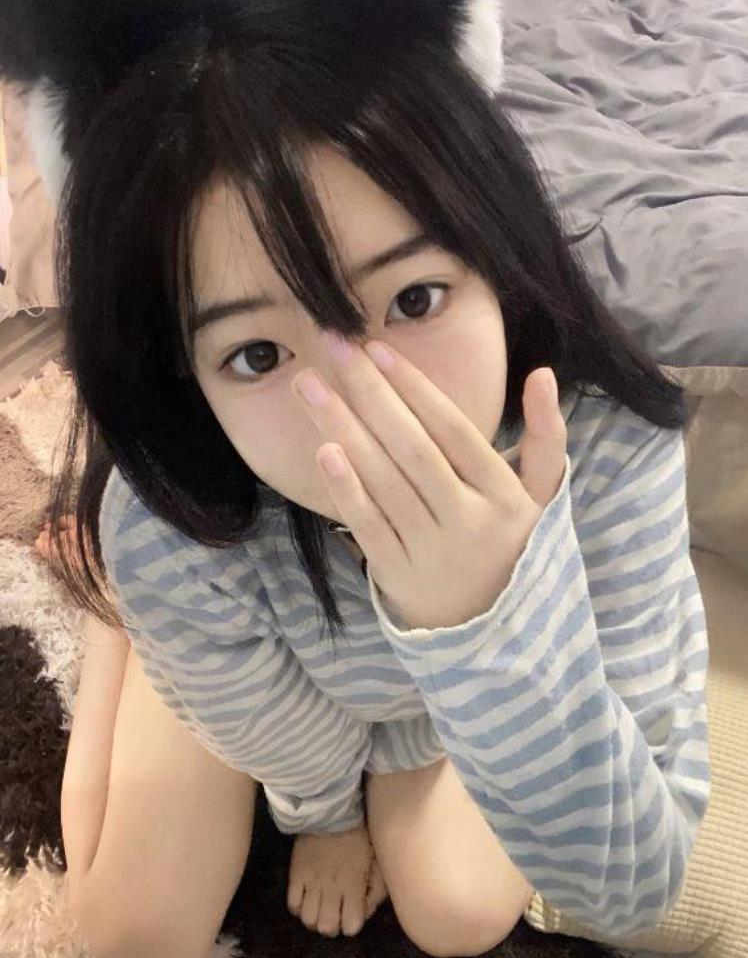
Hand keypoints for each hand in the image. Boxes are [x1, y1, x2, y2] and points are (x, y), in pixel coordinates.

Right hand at [287, 822, 387, 937]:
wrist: (330, 812)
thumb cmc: (358, 835)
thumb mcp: (375, 860)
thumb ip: (376, 887)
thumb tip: (367, 909)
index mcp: (353, 885)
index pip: (351, 926)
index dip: (352, 924)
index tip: (352, 913)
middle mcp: (332, 889)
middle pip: (327, 927)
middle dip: (332, 925)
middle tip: (334, 913)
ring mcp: (312, 883)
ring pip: (308, 920)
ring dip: (314, 918)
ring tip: (318, 908)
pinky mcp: (296, 874)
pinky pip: (292, 904)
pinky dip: (298, 907)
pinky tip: (305, 899)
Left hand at [291, 336, 566, 630]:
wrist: (486, 627)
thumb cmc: (506, 542)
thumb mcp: (538, 496)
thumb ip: (545, 437)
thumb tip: (542, 374)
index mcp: (503, 494)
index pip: (452, 429)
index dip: (414, 386)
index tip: (376, 348)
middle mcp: (468, 520)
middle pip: (412, 448)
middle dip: (369, 393)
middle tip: (333, 348)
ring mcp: (431, 549)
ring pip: (384, 481)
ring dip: (343, 427)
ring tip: (310, 385)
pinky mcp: (397, 573)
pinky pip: (369, 526)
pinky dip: (346, 490)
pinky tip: (323, 450)